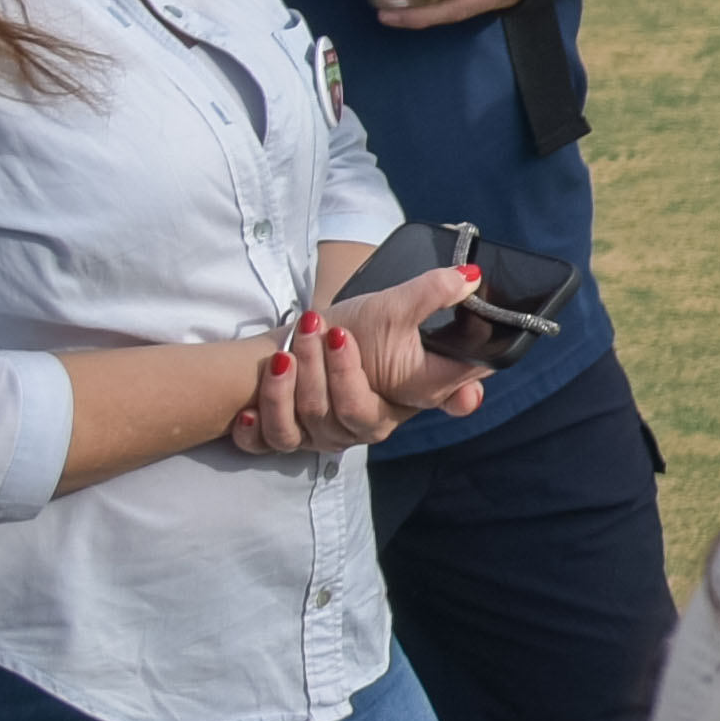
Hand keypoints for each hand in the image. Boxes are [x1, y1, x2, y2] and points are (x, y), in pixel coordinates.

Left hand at [230, 265, 497, 446]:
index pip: (429, 399)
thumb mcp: (394, 306)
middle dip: (330, 371)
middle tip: (322, 330)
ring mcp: (324, 436)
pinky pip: (268, 445)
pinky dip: (257, 429)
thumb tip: (471, 275)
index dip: (433, 391)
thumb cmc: (357, 328)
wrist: (305, 341)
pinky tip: (248, 411)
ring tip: (282, 355)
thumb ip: (434, 295)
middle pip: (352, 414)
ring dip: (288, 389)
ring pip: (306, 427)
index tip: (378, 353)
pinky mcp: (285, 439)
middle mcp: (366, 425)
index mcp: (405, 398)